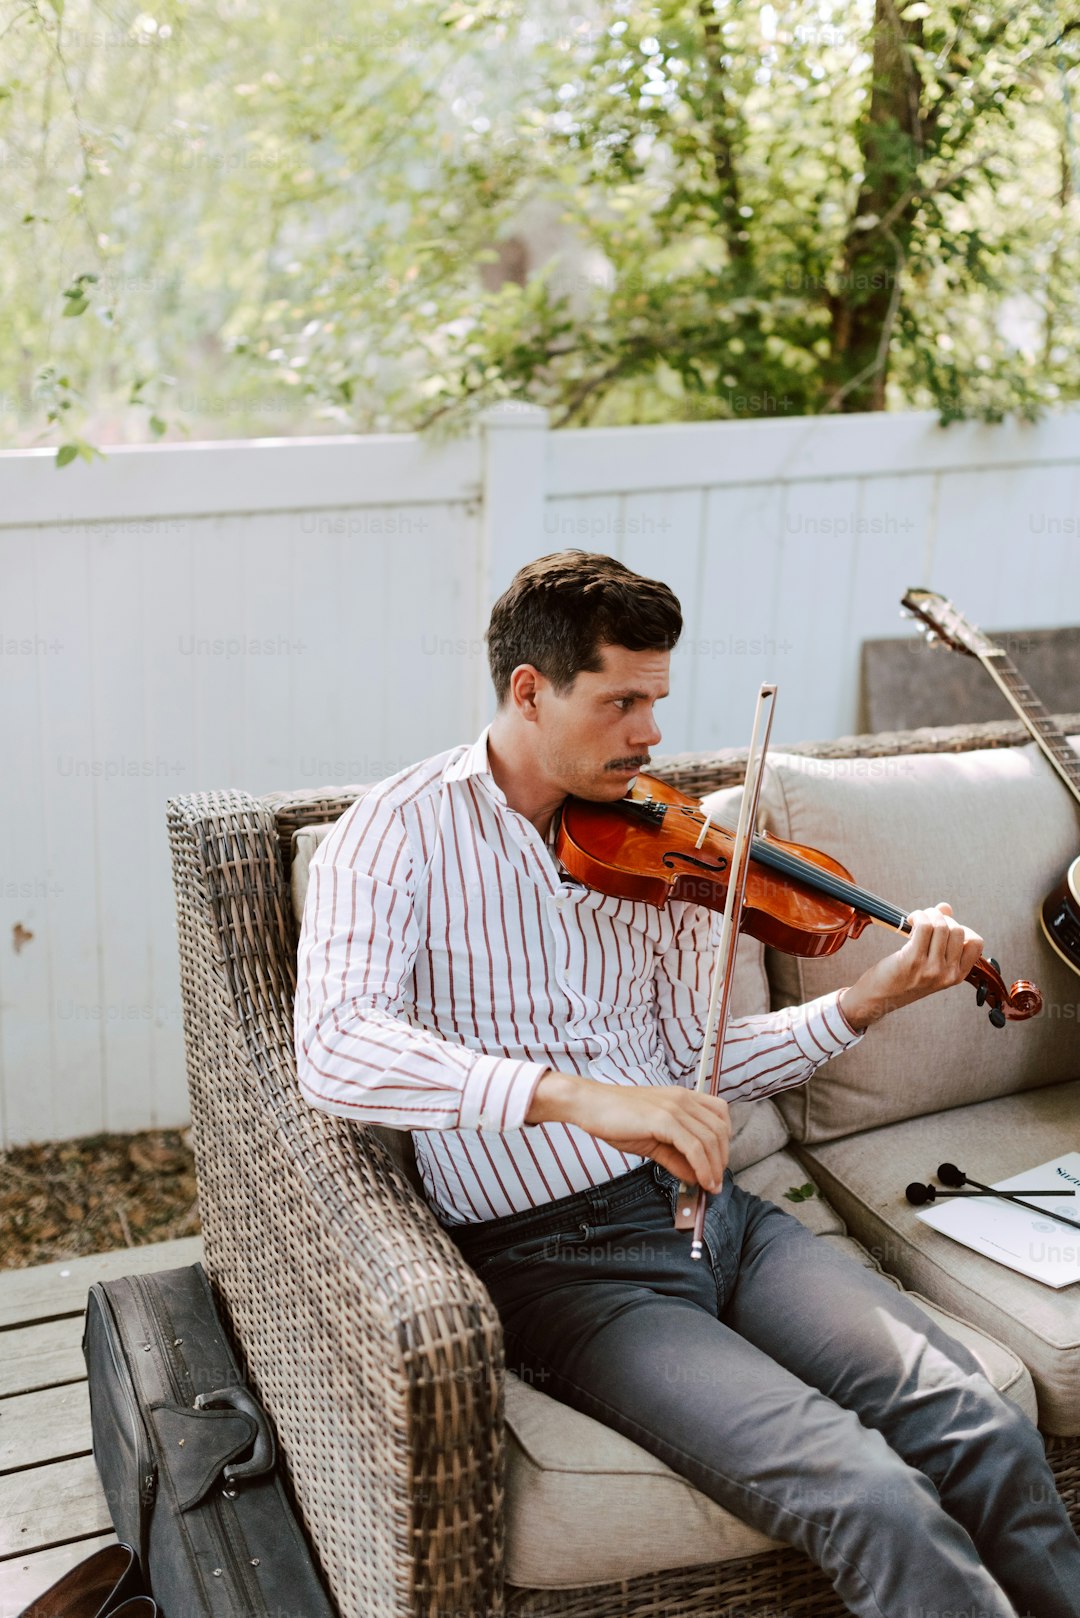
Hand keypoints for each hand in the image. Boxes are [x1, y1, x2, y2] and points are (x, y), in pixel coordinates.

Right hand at [526, 1070, 730, 1191]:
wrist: (590, 1105)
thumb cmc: (616, 1118)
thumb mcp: (652, 1139)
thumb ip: (676, 1157)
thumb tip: (695, 1176)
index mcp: (682, 1097)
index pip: (720, 1115)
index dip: (724, 1141)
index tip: (718, 1164)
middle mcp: (683, 1099)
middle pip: (719, 1130)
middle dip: (722, 1159)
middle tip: (715, 1182)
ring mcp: (674, 1108)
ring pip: (710, 1140)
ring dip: (714, 1168)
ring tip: (710, 1187)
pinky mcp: (663, 1119)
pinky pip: (693, 1147)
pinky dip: (702, 1167)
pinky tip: (699, 1181)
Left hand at [838, 902, 984, 1030]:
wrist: (880, 998)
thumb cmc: (904, 978)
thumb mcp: (930, 964)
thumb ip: (942, 936)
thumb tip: (945, 907)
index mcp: (957, 976)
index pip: (976, 944)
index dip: (962, 928)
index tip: (946, 927)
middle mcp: (948, 974)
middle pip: (958, 930)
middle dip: (942, 918)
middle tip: (927, 920)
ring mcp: (932, 969)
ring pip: (941, 926)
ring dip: (928, 914)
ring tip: (917, 919)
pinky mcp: (913, 960)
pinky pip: (924, 926)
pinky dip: (918, 916)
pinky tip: (910, 920)